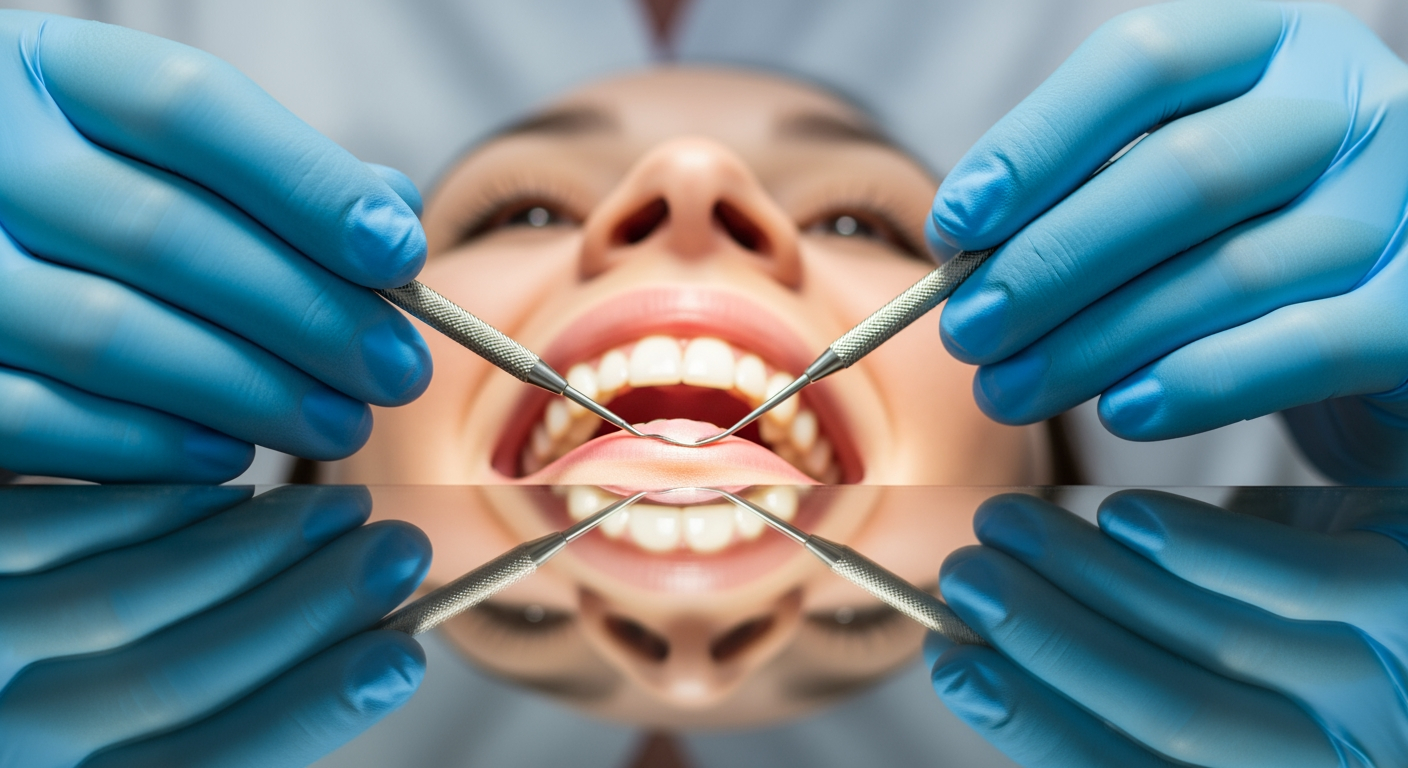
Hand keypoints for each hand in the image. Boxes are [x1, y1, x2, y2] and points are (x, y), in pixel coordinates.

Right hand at [0, 11, 431, 482]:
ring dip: (249, 391)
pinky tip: (233, 457)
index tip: (401, 254)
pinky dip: (148, 445)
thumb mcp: (171, 157)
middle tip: (397, 371)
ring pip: (107, 332)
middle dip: (307, 313)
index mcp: (56, 74)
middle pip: (164, 232)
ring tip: (341, 425)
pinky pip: (38, 417)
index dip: (309, 186)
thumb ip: (277, 179)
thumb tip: (391, 218)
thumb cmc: (100, 202)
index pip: (192, 107)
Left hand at [0, 484, 429, 767]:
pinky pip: (58, 527)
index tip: (404, 654)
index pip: (211, 766)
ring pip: (131, 595)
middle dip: (312, 607)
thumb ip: (223, 732)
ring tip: (340, 510)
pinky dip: (159, 509)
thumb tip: (358, 656)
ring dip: (255, 546)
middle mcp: (8, 746)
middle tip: (401, 550)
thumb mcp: (123, 764)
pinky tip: (231, 492)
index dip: (316, 711)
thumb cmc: (44, 732)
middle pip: (181, 674)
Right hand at [928, 490, 1407, 766]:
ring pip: (1217, 642)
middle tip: (964, 575)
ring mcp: (1387, 681)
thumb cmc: (1310, 622)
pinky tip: (1125, 516)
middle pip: (1171, 712)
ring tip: (1009, 523)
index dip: (1029, 724)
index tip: (949, 657)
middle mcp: (1341, 757)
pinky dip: (1204, 551)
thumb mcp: (1221, 666)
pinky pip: (1302, 580)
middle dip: (1047, 641)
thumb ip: (1133, 665)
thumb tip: (982, 639)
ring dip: (1093, 580)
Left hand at [930, 1, 1407, 481]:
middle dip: (1050, 263)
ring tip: (1008, 390)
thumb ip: (1083, 197)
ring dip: (1094, 342)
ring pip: (1229, 269)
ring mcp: (1402, 198)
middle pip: (1180, 173)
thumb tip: (964, 258)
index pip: (1142, 62)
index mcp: (1269, 44)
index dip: (1036, 145)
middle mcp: (1348, 102)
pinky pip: (1305, 346)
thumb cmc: (1243, 240)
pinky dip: (1200, 383)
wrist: (1380, 321)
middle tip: (966, 332)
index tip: (956, 227)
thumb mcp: (1165, 188)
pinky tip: (1121, 412)